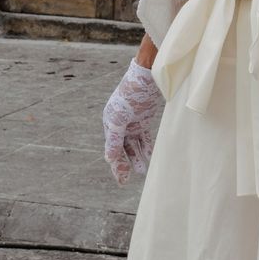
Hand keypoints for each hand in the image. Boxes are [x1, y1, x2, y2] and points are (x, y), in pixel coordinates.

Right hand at [102, 59, 162, 183]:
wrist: (146, 79)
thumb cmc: (130, 96)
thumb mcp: (120, 119)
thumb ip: (115, 139)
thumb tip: (108, 159)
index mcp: (110, 122)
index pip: (112, 147)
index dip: (116, 164)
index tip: (122, 178)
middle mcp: (119, 123)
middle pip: (121, 148)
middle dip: (124, 164)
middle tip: (126, 180)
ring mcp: (132, 122)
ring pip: (133, 145)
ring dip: (137, 157)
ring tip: (142, 171)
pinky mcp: (143, 120)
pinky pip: (144, 138)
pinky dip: (146, 147)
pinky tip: (150, 157)